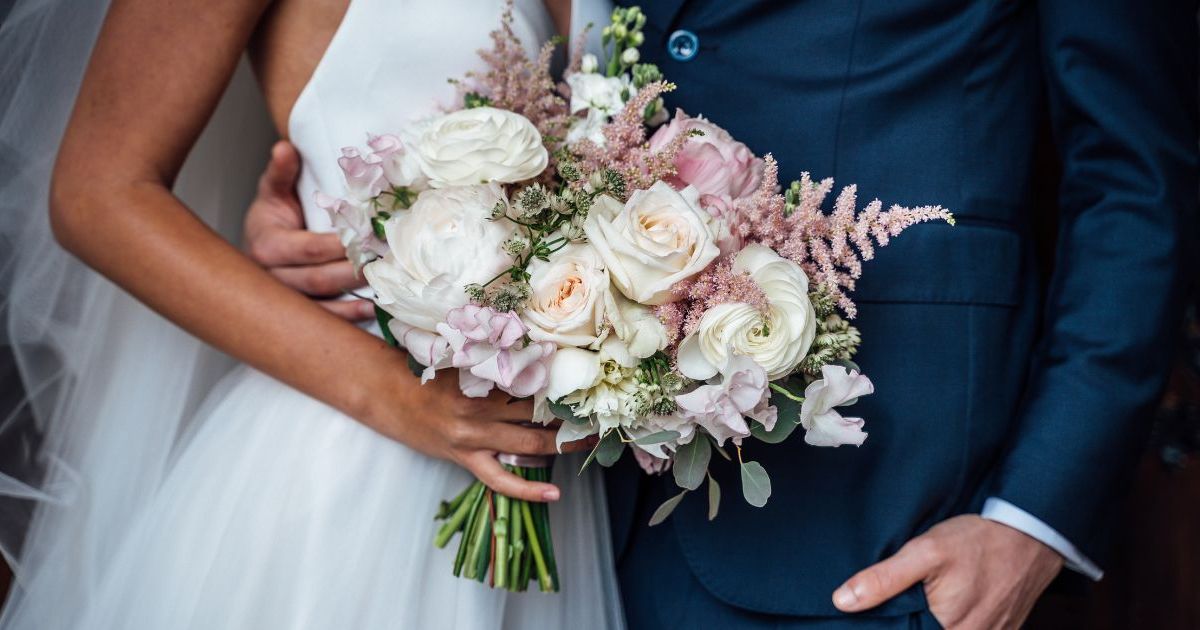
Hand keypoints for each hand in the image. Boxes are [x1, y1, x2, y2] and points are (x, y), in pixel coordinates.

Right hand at [244, 141, 373, 320]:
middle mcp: (272, 278)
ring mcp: (285, 298)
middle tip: (385, 260)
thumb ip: (282, 171)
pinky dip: (347, 316)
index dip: (340, 245)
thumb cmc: (272, 217)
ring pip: (321, 304)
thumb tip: (285, 147)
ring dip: (354, 297)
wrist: (259, 243)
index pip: (309, 249)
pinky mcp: (296, 313)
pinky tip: (370, 309)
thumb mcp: (273, 190)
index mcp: (267, 246)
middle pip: (318, 279)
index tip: (369, 237)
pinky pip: (322, 318)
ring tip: (383, 286)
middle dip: (353, 271)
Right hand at [366, 367, 594, 502]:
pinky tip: (555, 493)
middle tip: (601, 413)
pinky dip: (529, 489)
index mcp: (484, 378)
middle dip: (572, 415)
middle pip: (540, 413)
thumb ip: (497, 359)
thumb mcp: (463, 357)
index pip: (535, 380)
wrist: (389, 394)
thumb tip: (538, 352)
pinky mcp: (466, 458)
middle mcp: (483, 408)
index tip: (590, 381)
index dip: (565, 383)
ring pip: (530, 443)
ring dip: (562, 444)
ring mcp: (475, 437)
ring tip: (590, 442)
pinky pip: (502, 479)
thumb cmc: (429, 371)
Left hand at [833, 515, 1063, 628]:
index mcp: (949, 628)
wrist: (1032, 533)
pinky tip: (942, 608)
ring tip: (921, 604)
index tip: (880, 619)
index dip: (888, 627)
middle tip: (903, 605)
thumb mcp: (925, 551)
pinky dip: (954, 623)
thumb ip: (884, 579)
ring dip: (930, 623)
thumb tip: (843, 601)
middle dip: (910, 624)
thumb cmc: (978, 540)